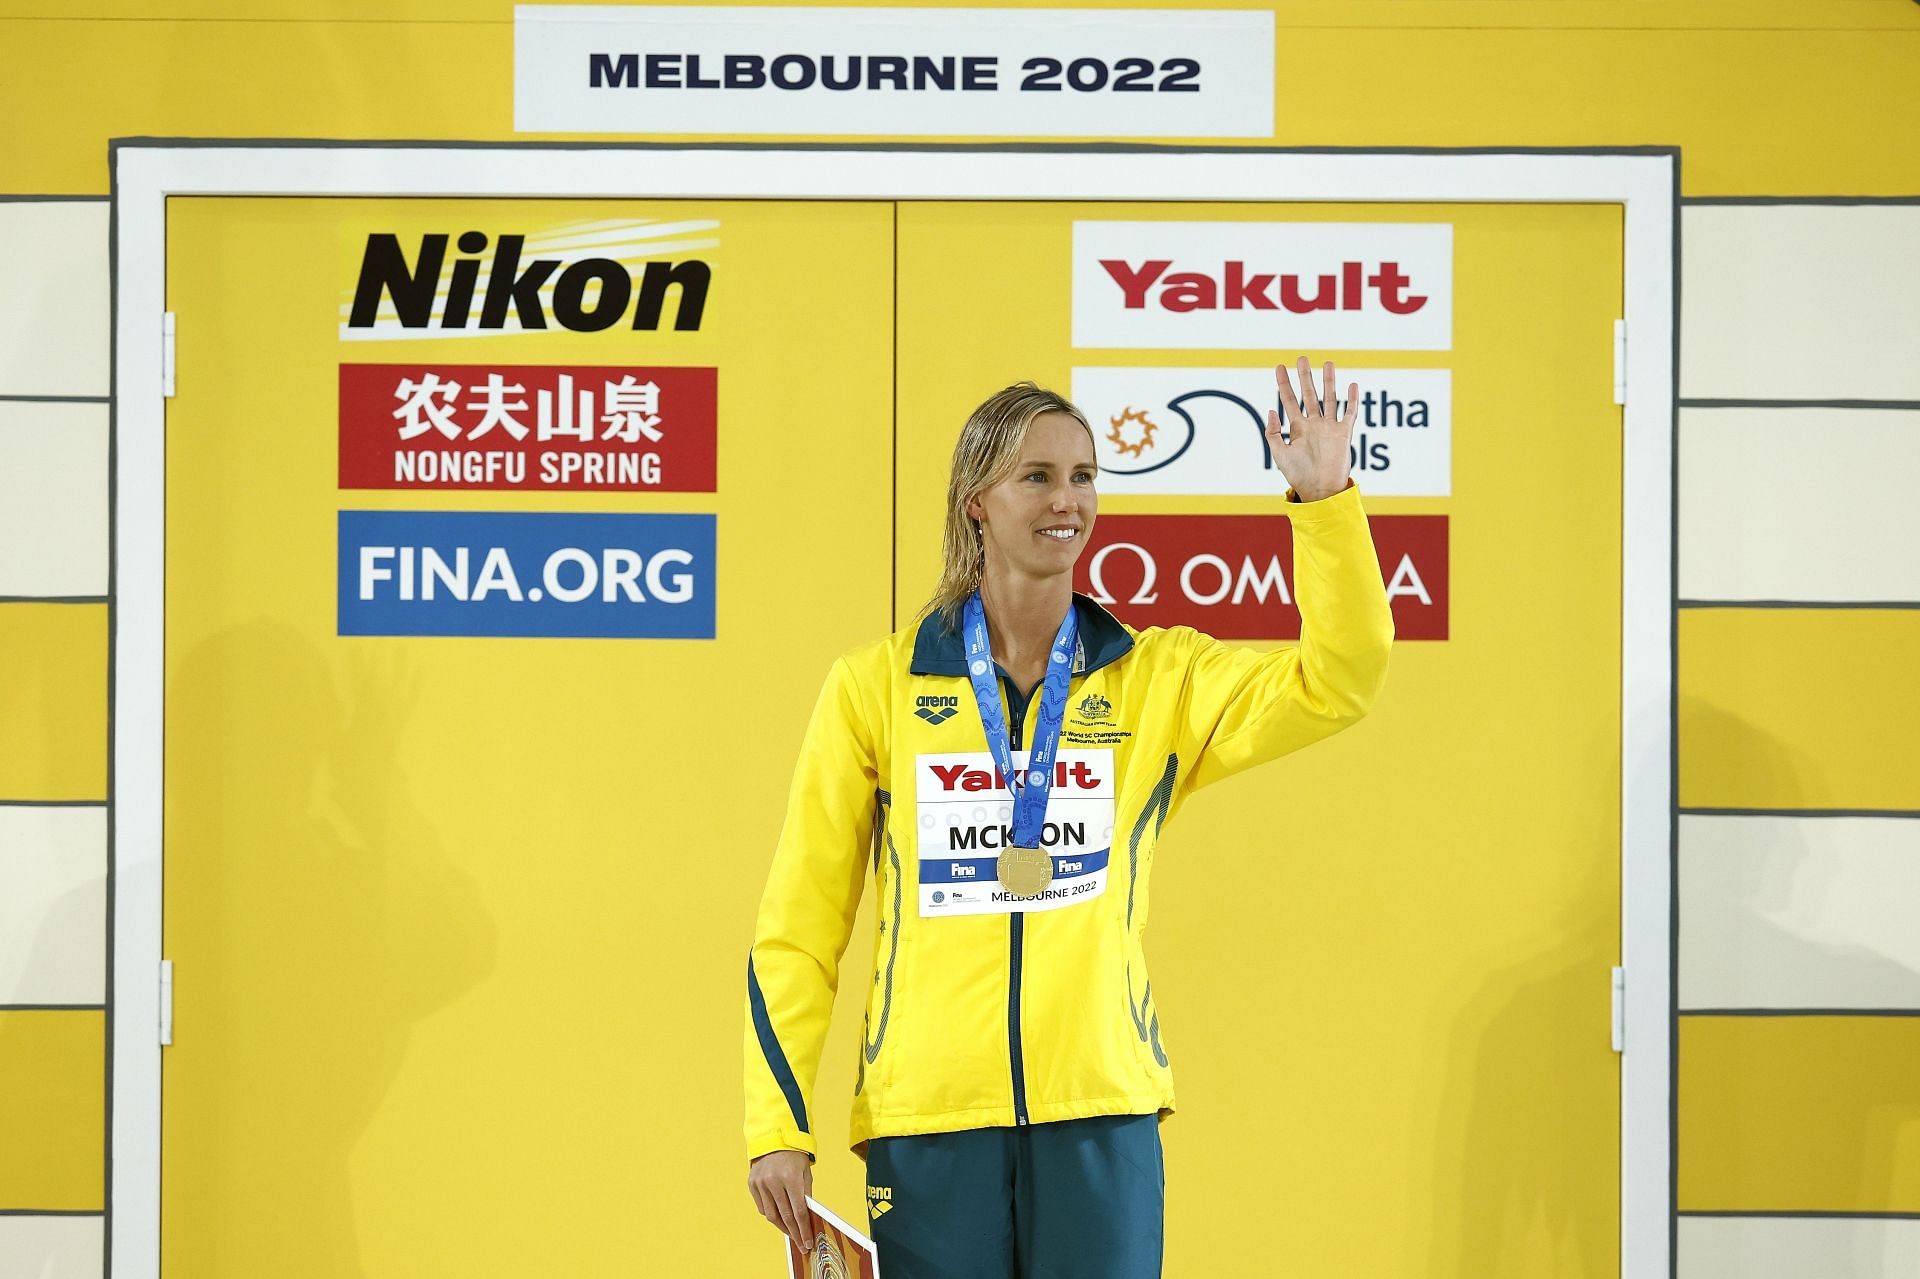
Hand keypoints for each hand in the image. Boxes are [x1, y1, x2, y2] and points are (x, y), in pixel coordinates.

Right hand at [748, 1148, 814, 1254]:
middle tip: (801, 1244)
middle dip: (795, 1233)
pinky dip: (771, 1215)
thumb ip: (805, 1195)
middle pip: (785, 1216)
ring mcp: (761, 1183)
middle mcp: (774, 1181)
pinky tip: (779, 1219)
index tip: (808, 1242)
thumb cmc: (794, 1156)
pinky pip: (762, 1207)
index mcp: (791, 1178)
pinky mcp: (752, 1184)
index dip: (804, 1229)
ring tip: (792, 1234)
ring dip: (782, 1227)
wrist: (774, 1138)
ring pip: (771, 1215)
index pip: (798, 1211)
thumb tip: (807, 1219)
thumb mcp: (805, 1173)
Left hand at [1266, 356, 1357, 502]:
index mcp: (1297, 428)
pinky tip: (1353, 385)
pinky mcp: (1344, 434)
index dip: (1283, 384)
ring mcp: (1329, 428)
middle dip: (1304, 377)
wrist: (1320, 491)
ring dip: (1329, 382)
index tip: (1279, 367)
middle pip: (1309, 394)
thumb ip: (1273, 433)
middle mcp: (1313, 424)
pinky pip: (1350, 413)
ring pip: (1330, 399)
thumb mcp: (1279, 454)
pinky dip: (1352, 400)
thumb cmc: (1298, 476)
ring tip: (1327, 364)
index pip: (1288, 400)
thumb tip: (1271, 410)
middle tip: (1301, 358)